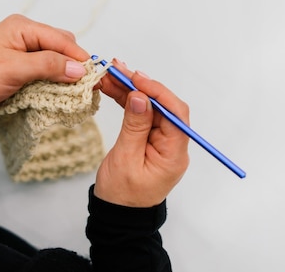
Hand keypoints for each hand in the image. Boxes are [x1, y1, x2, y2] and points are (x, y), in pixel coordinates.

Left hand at [0, 14, 89, 119]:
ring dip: (63, 76)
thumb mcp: (14, 69)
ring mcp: (23, 53)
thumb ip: (48, 66)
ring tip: (74, 93)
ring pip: (55, 61)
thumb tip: (79, 69)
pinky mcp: (20, 70)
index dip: (78, 57)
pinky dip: (53, 83)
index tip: (93, 77)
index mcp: (23, 27)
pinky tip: (59, 93)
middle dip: (73, 66)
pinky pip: (45, 73)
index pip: (62, 39)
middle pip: (62, 48)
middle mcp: (25, 36)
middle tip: (84, 87)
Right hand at [95, 60, 189, 206]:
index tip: (136, 78)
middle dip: (140, 86)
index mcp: (174, 154)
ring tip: (109, 75)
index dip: (157, 92)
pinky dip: (127, 101)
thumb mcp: (126, 160)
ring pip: (149, 107)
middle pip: (162, 106)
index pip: (175, 114)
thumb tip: (141, 97)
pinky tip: (112, 88)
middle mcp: (172, 144)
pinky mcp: (148, 139)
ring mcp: (160, 141)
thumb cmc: (122, 196)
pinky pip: (140, 115)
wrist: (117, 215)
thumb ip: (135, 127)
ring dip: (130, 90)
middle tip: (117, 70)